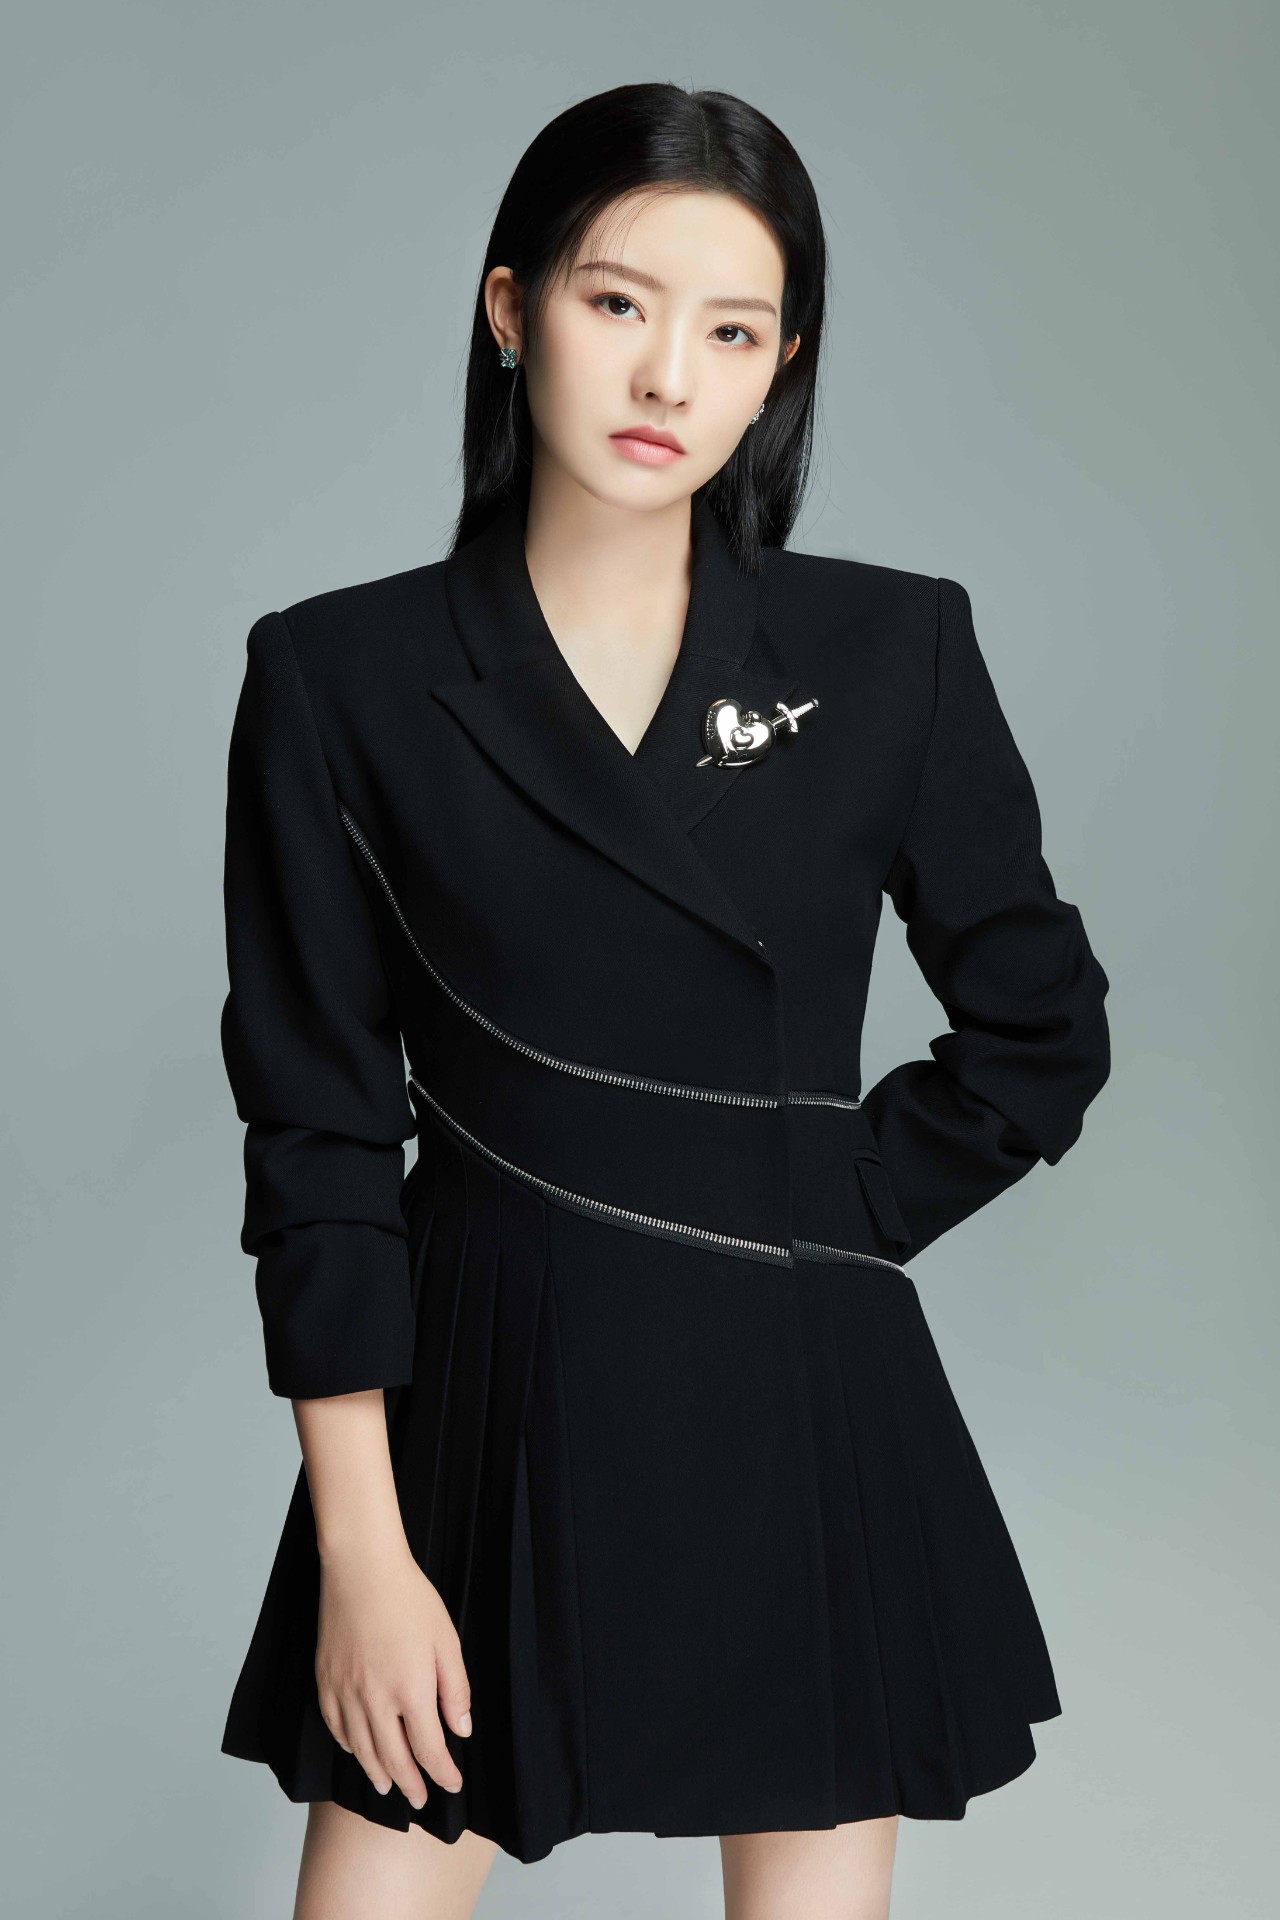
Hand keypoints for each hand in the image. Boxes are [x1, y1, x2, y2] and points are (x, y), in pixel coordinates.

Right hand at [314, 1536, 472, 1810]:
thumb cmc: (409, 1598)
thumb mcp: (446, 1640)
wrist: (361, 1568)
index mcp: (411, 1690)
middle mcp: (375, 1700)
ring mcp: (345, 1692)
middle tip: (422, 1800)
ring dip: (377, 1774)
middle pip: (394, 1759)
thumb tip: (461, 1730)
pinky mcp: (324, 1681)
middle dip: (411, 1785)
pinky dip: (348, 1747)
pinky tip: (357, 1752)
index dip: (443, 1773)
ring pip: (362, 1750)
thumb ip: (456, 1689)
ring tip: (388, 1788)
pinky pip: (335, 1727)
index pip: (429, 1749)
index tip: (453, 1784)